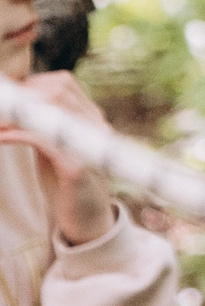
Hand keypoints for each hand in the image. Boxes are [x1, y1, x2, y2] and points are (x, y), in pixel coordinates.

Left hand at [0, 71, 114, 245]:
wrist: (87, 222)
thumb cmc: (66, 185)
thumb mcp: (54, 149)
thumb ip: (44, 127)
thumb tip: (16, 108)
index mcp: (90, 120)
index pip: (63, 83)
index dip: (30, 85)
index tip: (8, 99)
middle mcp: (94, 127)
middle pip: (59, 89)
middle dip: (20, 96)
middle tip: (0, 108)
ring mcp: (89, 145)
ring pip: (54, 107)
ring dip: (16, 112)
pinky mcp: (78, 167)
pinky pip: (45, 138)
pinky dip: (18, 133)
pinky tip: (1, 138)